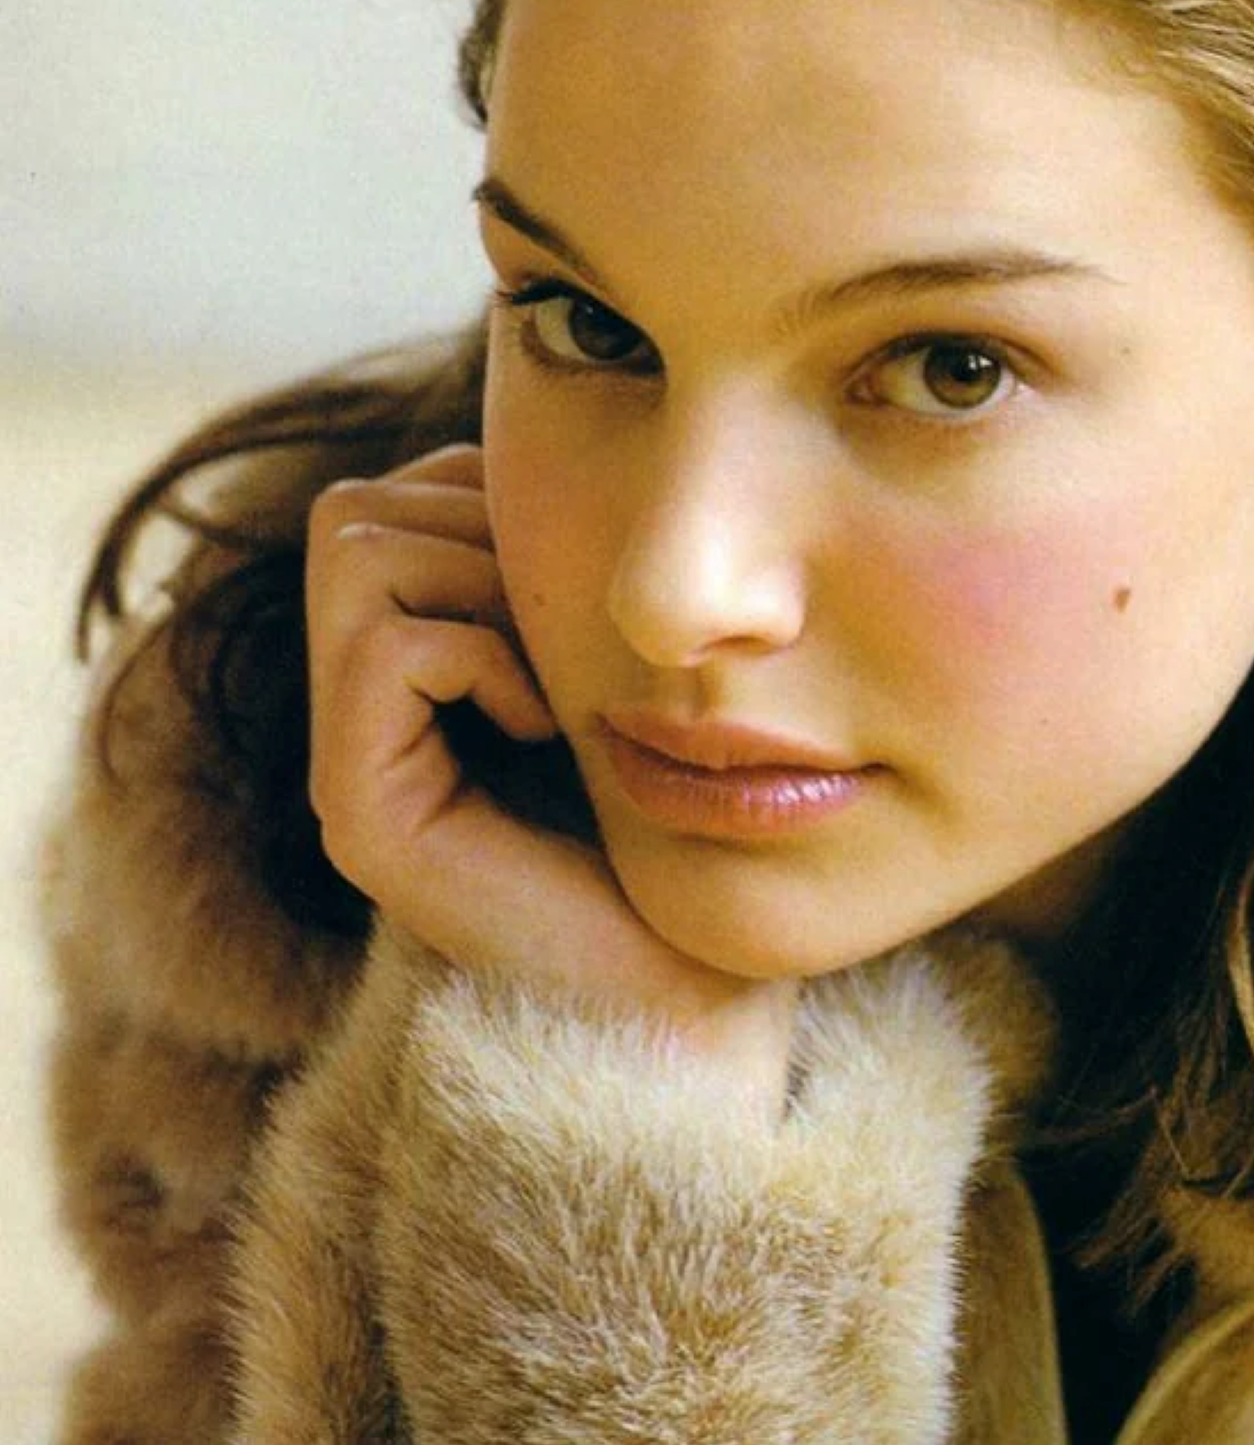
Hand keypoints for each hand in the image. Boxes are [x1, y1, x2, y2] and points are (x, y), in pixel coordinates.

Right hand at [305, 446, 796, 1100]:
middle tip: (567, 630)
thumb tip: (564, 443)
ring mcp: (353, 769)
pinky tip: (544, 726)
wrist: (709, 1000)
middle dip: (483, 528)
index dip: (495, 502)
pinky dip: (480, 648)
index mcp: (419, 681)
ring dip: (483, 578)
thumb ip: (571, 574)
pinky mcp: (364, 817)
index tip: (584, 596)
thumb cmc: (696, 832)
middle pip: (364, 508)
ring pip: (361, 547)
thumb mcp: (631, 666)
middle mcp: (363, 722)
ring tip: (554, 678)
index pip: (399, 496)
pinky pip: (388, 637)